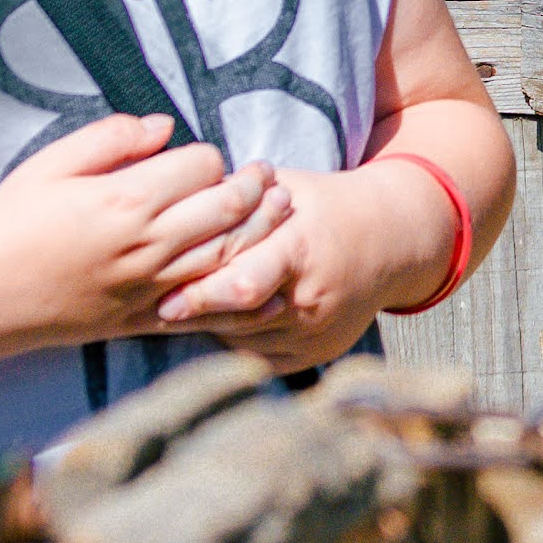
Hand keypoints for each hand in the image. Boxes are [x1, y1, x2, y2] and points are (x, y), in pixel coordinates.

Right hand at [0, 112, 290, 351]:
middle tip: (268, 174)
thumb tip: (164, 125)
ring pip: (232, 255)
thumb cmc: (10, 223)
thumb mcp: (50, 164)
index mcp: (125, 199)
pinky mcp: (147, 319)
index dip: (210, 157)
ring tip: (281, 209)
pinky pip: (211, 308)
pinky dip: (247, 298)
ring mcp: (152, 287)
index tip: (204, 158)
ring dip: (264, 230)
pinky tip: (273, 286)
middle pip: (229, 209)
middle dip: (256, 187)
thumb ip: (110, 138)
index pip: (201, 166)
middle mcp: (148, 244)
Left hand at [153, 155, 458, 370]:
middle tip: (151, 312)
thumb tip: (176, 196)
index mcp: (302, 250)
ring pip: (244, 341)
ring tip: (171, 316)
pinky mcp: (315, 354)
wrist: (391, 241)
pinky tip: (212, 324)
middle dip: (192, 315)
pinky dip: (232, 342)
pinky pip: (259, 356)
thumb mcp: (287, 185)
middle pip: (238, 318)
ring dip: (207, 329)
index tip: (160, 300)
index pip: (243, 284)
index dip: (200, 295)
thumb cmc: (324, 207)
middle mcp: (311, 299)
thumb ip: (236, 196)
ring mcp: (316, 333)